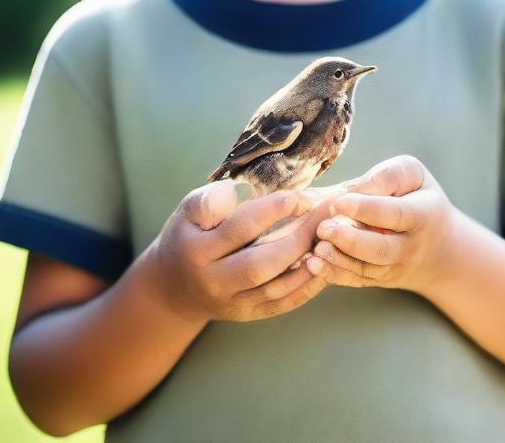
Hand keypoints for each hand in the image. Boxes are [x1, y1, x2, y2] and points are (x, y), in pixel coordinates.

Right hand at [149, 180, 337, 323]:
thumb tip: (242, 190)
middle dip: (297, 240)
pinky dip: (306, 286)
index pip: (238, 230)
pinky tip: (324, 265)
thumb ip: (210, 200)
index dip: (270, 211)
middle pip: (260, 265)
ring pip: (275, 289)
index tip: (298, 196)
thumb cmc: (187, 237)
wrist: (173, 287)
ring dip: (307, 265)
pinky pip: (282, 304)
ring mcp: (233, 303)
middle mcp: (215, 282)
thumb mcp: (187, 212)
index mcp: (198, 251)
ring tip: (330, 239)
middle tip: (324, 217)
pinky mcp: (248, 314)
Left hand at [304, 155, 455, 293]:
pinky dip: (335, 275)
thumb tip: (353, 189)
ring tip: (316, 249)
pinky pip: (357, 281)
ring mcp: (395, 268)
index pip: (395, 214)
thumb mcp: (413, 175)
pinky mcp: (379, 280)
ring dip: (339, 261)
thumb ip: (387, 176)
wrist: (440, 247)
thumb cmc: (419, 197)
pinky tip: (314, 265)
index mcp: (422, 215)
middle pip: (381, 249)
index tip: (339, 201)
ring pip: (367, 270)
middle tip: (323, 228)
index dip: (366, 209)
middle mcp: (410, 247)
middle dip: (350, 241)